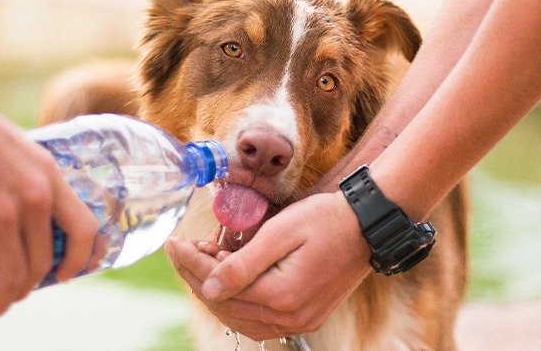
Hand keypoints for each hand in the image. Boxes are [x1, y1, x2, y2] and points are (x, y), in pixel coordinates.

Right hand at [0, 95, 98, 326]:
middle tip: (10, 297)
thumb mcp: (20, 152)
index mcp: (50, 178)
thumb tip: (26, 220)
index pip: (85, 230)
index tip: (66, 276)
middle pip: (43, 264)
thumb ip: (30, 185)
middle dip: (27, 289)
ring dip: (0, 304)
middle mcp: (33, 198)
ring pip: (11, 278)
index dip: (81, 260)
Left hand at [165, 192, 371, 340]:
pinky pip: (258, 319)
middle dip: (197, 275)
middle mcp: (289, 317)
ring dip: (214, 290)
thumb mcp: (282, 232)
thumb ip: (243, 263)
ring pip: (239, 316)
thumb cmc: (326, 220)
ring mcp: (299, 320)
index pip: (220, 285)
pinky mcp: (305, 316)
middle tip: (182, 249)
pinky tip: (227, 281)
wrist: (367, 226)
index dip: (191, 263)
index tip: (173, 243)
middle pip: (226, 304)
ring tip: (202, 260)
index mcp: (282, 295)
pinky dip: (237, 301)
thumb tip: (208, 287)